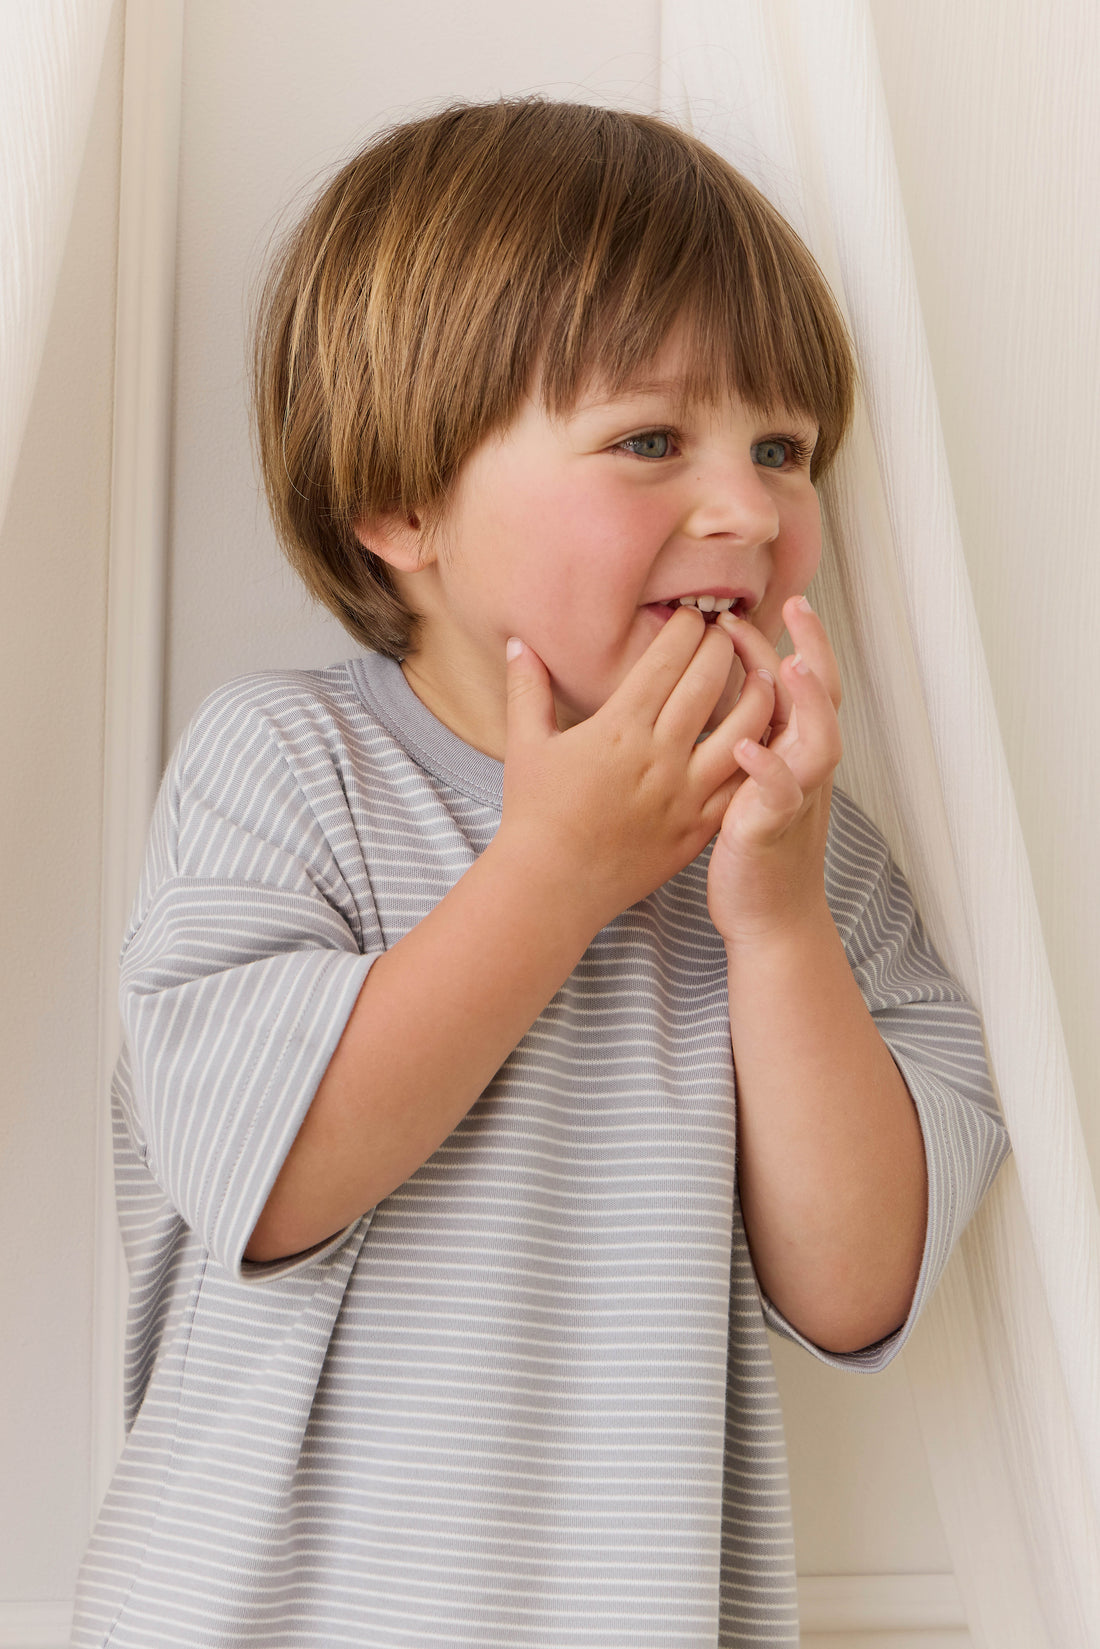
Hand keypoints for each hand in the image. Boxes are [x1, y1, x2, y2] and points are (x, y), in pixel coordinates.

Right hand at [499, 608, 775, 930]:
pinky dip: (761, 755)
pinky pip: (744, 783)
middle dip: (723, 647)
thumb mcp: (526, 744)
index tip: (692, 615)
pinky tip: (766, 736)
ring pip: (741, 728)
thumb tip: (518, 641)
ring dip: (756, 694)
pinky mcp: (700, 827)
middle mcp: (658, 755)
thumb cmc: (535, 815)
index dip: (685, 629)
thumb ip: (526, 687)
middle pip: (707, 682)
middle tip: (728, 631)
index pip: (666, 659)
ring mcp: (685, 793)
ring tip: (762, 675)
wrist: (553, 886)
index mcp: (619, 727)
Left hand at [706, 595, 842, 946]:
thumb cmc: (751, 847)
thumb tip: (714, 689)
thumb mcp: (749, 781)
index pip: (800, 684)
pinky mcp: (774, 830)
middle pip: (823, 697)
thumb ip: (745, 735)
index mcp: (793, 750)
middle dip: (814, 649)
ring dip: (806, 702)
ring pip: (819, 740)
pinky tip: (744, 746)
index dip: (788, 642)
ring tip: (788, 666)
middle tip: (796, 605)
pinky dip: (768, 768)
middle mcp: (803, 768)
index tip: (757, 606)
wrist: (768, 918)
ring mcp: (795, 798)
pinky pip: (780, 795)